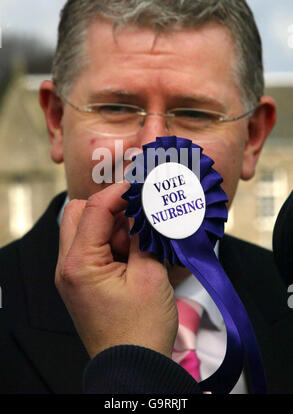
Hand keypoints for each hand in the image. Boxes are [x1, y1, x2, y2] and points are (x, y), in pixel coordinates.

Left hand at [55, 182, 177, 358]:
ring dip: (112, 226)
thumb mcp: (150, 275)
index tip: (141, 183)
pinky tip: (136, 253)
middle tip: (138, 214)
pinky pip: (93, 248)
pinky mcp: (83, 281)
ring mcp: (73, 274)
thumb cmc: (141, 329)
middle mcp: (68, 266)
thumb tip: (143, 207)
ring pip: (85, 229)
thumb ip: (143, 236)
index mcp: (79, 264)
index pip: (94, 209)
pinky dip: (112, 242)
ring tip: (141, 242)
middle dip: (109, 207)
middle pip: (78, 214)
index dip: (119, 191)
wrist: (134, 369)